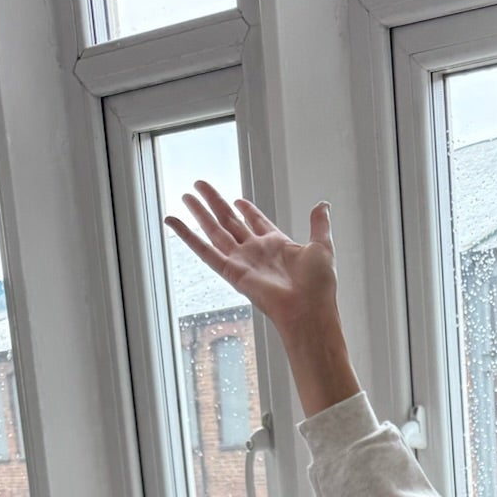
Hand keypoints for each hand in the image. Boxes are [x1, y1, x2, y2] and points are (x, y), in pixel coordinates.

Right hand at [164, 180, 339, 337]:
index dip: (247, 210)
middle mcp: (257, 252)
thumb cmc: (319, 287)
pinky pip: (204, 251)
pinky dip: (187, 236)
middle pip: (230, 221)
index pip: (257, 222)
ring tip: (185, 196)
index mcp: (277, 245)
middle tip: (200, 186)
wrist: (310, 310)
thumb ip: (319, 224)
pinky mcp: (231, 272)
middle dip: (215, 202)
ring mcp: (242, 262)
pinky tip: (173, 221)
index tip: (238, 200)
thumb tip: (323, 204)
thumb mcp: (323, 246)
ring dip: (199, 213)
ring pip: (215, 231)